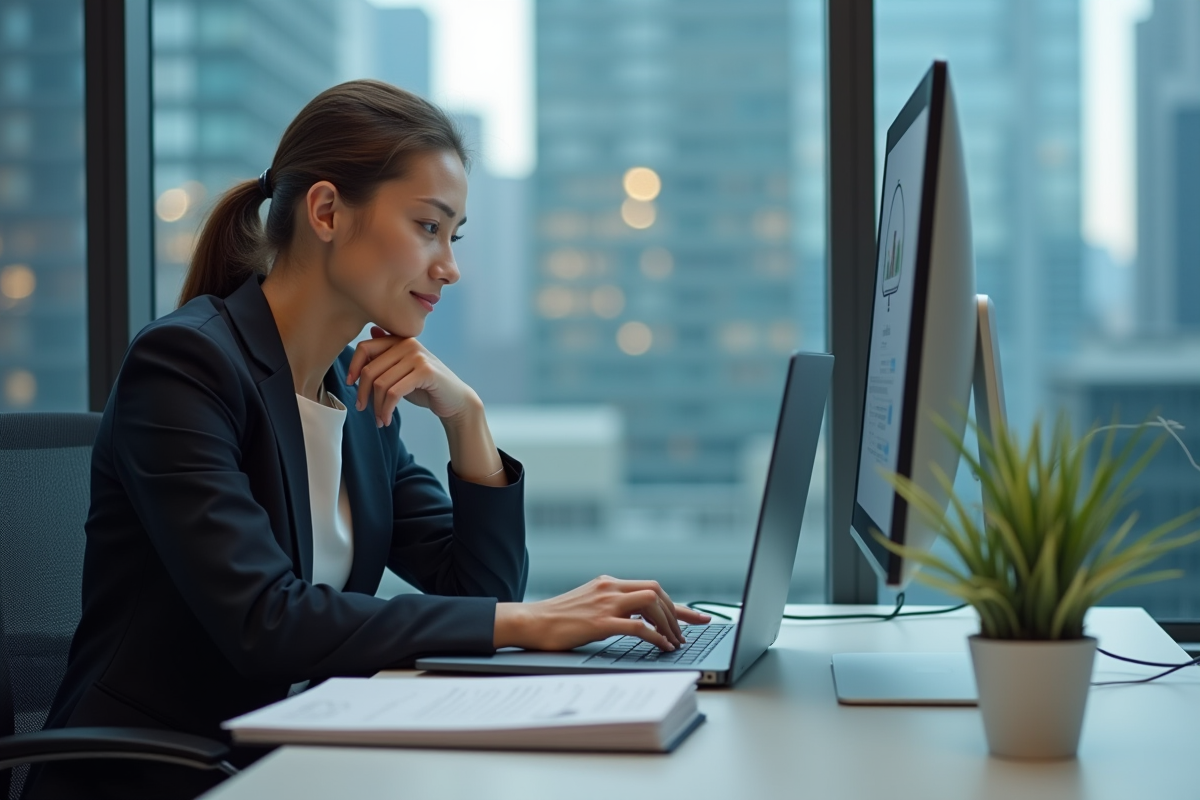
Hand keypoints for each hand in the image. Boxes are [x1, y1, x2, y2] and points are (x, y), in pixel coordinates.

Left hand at [345, 326, 479, 426]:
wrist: (454, 400)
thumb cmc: (426, 387)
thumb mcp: (402, 371)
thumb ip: (387, 355)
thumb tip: (371, 333)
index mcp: (400, 340)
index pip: (364, 348)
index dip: (353, 367)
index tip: (350, 384)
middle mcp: (408, 344)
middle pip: (370, 369)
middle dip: (363, 393)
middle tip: (362, 409)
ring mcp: (417, 356)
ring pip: (381, 384)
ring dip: (376, 407)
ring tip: (379, 419)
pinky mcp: (425, 372)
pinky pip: (394, 393)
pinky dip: (386, 409)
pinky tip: (386, 419)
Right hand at [494, 576, 712, 651]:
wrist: (529, 621)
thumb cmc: (556, 619)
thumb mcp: (587, 604)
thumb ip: (609, 605)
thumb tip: (636, 619)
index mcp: (608, 583)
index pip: (651, 588)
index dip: (677, 604)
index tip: (697, 616)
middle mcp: (609, 588)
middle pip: (657, 591)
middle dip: (678, 612)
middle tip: (689, 632)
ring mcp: (605, 603)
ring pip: (651, 603)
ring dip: (669, 623)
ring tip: (676, 641)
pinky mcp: (599, 622)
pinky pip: (637, 626)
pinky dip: (655, 636)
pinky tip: (662, 646)